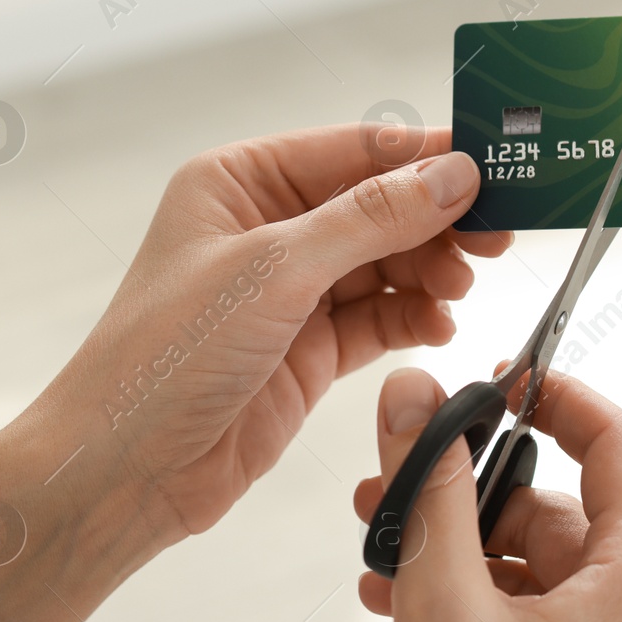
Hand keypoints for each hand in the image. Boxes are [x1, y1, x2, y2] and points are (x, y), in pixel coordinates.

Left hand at [0, 122, 509, 621]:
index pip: (354, 151)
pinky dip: (413, 319)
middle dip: (438, 220)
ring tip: (459, 288)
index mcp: (238, 182)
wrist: (125, 471)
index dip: (426, 158)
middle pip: (378, 206)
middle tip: (496, 237)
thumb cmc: (163, 360)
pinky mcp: (306, 352)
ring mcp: (287, 294)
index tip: (495, 169)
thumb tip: (452, 175)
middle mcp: (264, 230)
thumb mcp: (272, 272)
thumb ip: (370, 220)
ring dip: (429, 271)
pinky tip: (438, 326)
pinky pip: (378, 319)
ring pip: (384, 264)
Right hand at [354, 367, 621, 621]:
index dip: (557, 397)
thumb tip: (418, 398)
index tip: (502, 378)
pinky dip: (476, 601)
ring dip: (460, 552)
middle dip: (470, 493)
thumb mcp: (439, 604)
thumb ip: (429, 486)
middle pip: (561, 511)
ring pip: (540, 568)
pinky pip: (538, 618)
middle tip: (397, 483)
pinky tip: (403, 607)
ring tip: (381, 558)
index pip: (621, 446)